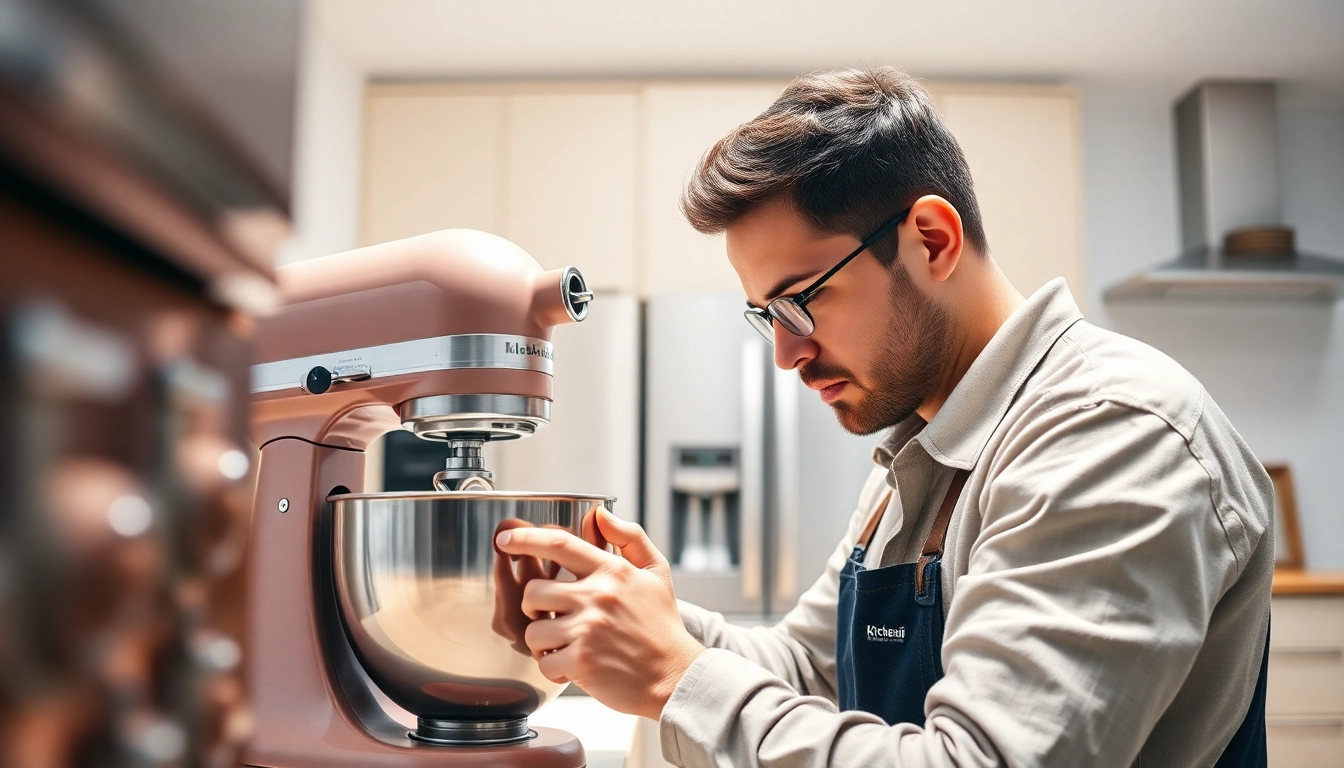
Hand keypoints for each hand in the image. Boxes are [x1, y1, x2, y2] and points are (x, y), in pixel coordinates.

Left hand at [494, 508, 703, 720]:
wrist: (676, 675)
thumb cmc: (662, 626)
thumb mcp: (656, 573)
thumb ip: (630, 538)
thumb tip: (601, 514)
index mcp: (612, 571)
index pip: (559, 544)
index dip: (526, 539)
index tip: (505, 540)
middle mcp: (597, 596)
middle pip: (534, 591)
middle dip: (535, 607)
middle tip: (552, 617)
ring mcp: (588, 629)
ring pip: (534, 630)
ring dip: (543, 642)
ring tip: (564, 645)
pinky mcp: (582, 662)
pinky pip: (544, 662)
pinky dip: (553, 668)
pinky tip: (572, 666)